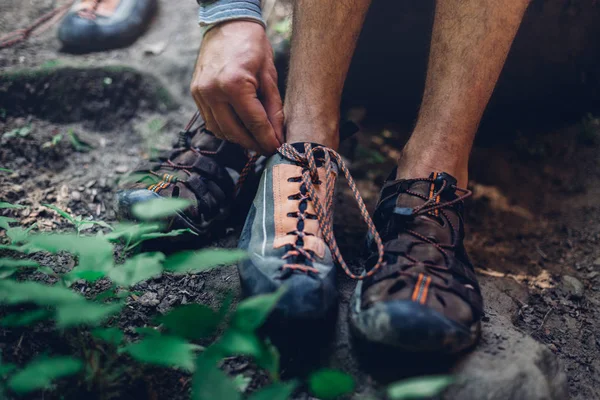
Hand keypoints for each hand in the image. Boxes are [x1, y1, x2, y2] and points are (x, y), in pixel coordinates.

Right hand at [191, 21, 282, 154]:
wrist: (227, 23)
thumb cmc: (252, 45)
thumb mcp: (269, 75)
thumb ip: (273, 108)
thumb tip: (278, 135)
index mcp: (234, 84)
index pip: (254, 123)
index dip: (267, 140)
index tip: (277, 149)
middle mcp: (213, 91)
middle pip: (235, 132)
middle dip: (253, 144)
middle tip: (267, 149)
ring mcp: (201, 93)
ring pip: (220, 131)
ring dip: (238, 139)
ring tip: (254, 140)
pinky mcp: (195, 93)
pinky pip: (210, 121)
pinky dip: (225, 129)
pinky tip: (239, 129)